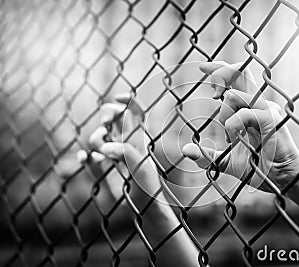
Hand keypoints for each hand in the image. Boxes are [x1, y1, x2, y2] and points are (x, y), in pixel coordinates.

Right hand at [78, 94, 160, 208]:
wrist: (145, 209)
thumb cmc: (149, 188)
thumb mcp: (141, 167)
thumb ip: (126, 154)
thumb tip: (106, 148)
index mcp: (139, 138)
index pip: (135, 112)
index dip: (127, 101)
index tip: (117, 97)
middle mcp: (125, 143)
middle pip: (113, 118)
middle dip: (106, 116)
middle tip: (105, 125)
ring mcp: (113, 156)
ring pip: (99, 137)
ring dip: (95, 139)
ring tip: (100, 152)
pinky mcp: (103, 171)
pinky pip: (89, 159)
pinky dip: (85, 157)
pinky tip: (84, 159)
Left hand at [182, 61, 298, 191]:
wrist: (280, 180)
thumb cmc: (258, 169)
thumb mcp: (226, 162)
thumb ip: (207, 155)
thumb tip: (186, 150)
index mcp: (249, 109)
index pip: (237, 79)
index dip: (220, 69)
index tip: (202, 67)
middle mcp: (258, 105)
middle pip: (240, 72)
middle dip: (220, 73)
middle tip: (211, 93)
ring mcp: (266, 110)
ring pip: (235, 94)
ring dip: (223, 114)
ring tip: (229, 136)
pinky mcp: (270, 120)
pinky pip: (244, 113)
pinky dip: (232, 125)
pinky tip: (234, 139)